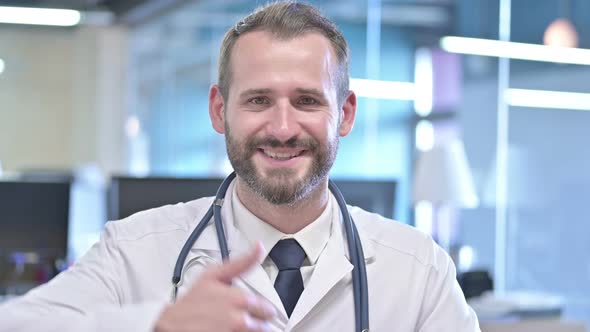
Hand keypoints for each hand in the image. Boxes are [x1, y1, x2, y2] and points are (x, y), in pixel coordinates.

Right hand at [154, 243, 275, 331]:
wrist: (171, 325)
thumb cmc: (192, 302)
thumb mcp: (214, 275)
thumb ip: (242, 262)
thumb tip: (259, 247)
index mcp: (241, 299)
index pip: (268, 309)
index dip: (262, 309)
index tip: (255, 309)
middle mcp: (240, 320)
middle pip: (265, 325)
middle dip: (257, 321)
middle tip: (241, 317)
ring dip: (250, 330)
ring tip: (234, 326)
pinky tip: (228, 330)